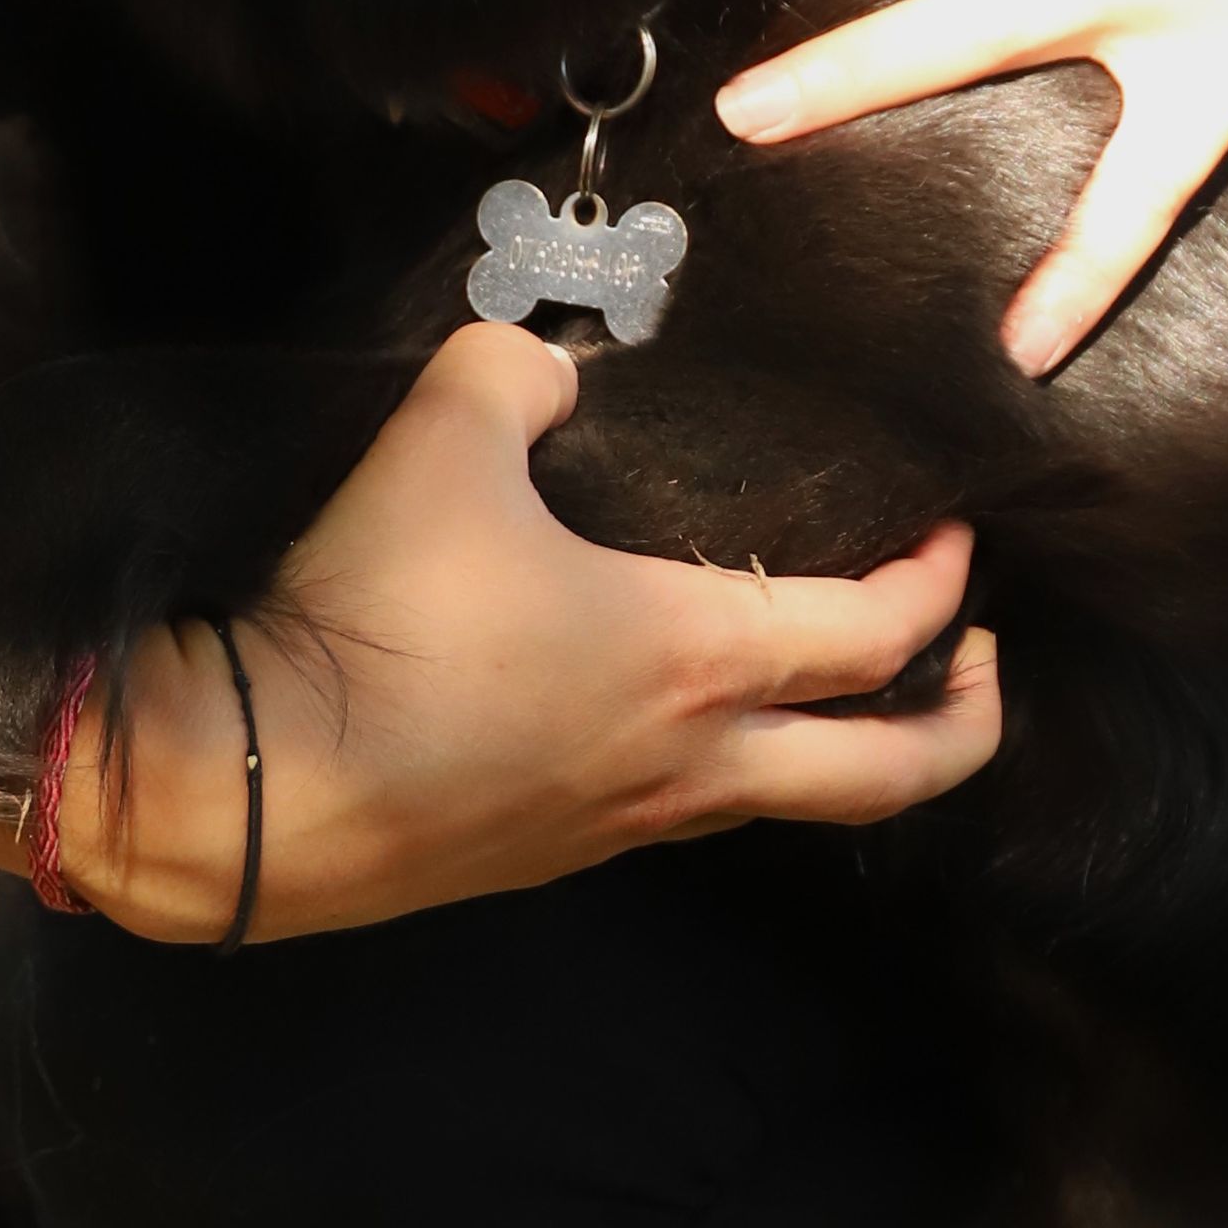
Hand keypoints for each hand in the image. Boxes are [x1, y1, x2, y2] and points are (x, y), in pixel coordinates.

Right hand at [58, 322, 998, 941]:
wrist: (247, 786)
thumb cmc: (373, 615)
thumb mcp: (443, 434)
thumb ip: (516, 372)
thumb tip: (542, 367)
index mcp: (698, 660)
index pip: (882, 636)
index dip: (941, 586)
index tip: (957, 540)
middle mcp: (689, 765)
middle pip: (889, 778)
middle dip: (963, 725)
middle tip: (980, 665)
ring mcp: (619, 829)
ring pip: (780, 808)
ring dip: (835, 751)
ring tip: (824, 683)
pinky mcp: (543, 860)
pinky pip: (676, 816)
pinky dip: (719, 767)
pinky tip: (662, 713)